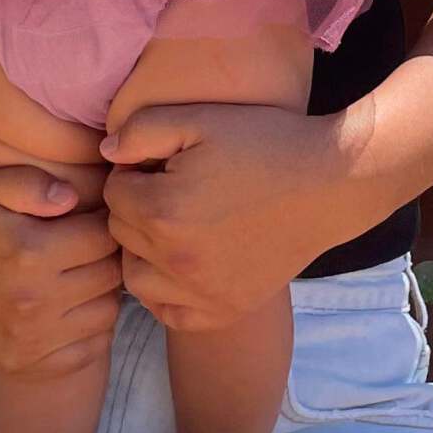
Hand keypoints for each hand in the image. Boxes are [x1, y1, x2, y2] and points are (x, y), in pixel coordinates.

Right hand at [0, 164, 120, 377]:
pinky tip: (73, 305)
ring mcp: (31, 339)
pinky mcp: (26, 363)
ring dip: (102, 291)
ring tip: (82, 272)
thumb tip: (73, 198)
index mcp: (29, 252)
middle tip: (89, 243)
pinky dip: (91, 328)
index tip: (91, 216)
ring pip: (106, 313)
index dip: (104, 221)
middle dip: (107, 254)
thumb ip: (32, 182)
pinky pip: (89, 349)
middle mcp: (34, 301)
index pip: (103, 237)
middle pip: (109, 276)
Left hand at [101, 103, 351, 332]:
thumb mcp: (198, 119)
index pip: (112, 193)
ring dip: (142, 251)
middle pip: (120, 234)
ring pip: (134, 277)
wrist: (325, 185)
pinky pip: (168, 312)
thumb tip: (106, 152)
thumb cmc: (261, 144)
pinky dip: (165, 292)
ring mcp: (201, 293)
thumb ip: (141, 129)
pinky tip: (183, 263)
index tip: (162, 163)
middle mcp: (176, 260)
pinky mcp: (223, 311)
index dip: (133, 172)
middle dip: (136, 207)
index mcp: (163, 211)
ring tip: (173, 225)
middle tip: (172, 188)